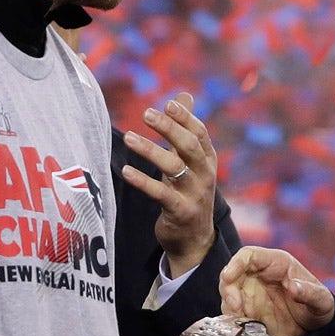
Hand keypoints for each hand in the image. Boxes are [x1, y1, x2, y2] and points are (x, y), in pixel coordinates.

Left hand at [122, 92, 218, 276]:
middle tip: (146, 114)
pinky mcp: (181, 212)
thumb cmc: (189, 192)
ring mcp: (194, 194)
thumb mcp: (191, 161)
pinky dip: (143, 181)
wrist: (195, 240)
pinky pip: (161, 194)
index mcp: (208, 160)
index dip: (185, 118)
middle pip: (189, 146)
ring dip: (150, 151)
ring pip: (174, 167)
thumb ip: (186, 130)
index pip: (199, 133)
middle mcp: (205, 174)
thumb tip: (184, 95)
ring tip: (128, 137)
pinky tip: (126, 171)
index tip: (168, 103)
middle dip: (168, 128)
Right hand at [219, 246, 334, 335]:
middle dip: (228, 288)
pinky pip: (233, 312)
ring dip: (229, 305)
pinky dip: (233, 319)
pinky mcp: (249, 311)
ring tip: (241, 319)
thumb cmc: (319, 306)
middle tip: (235, 306)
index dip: (235, 263)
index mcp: (276, 263)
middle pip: (232, 273)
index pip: (249, 255)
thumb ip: (309, 292)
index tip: (228, 277)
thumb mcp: (320, 299)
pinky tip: (243, 326)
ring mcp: (252, 293)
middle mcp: (259, 275)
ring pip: (229, 293)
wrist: (316, 328)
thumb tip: (294, 287)